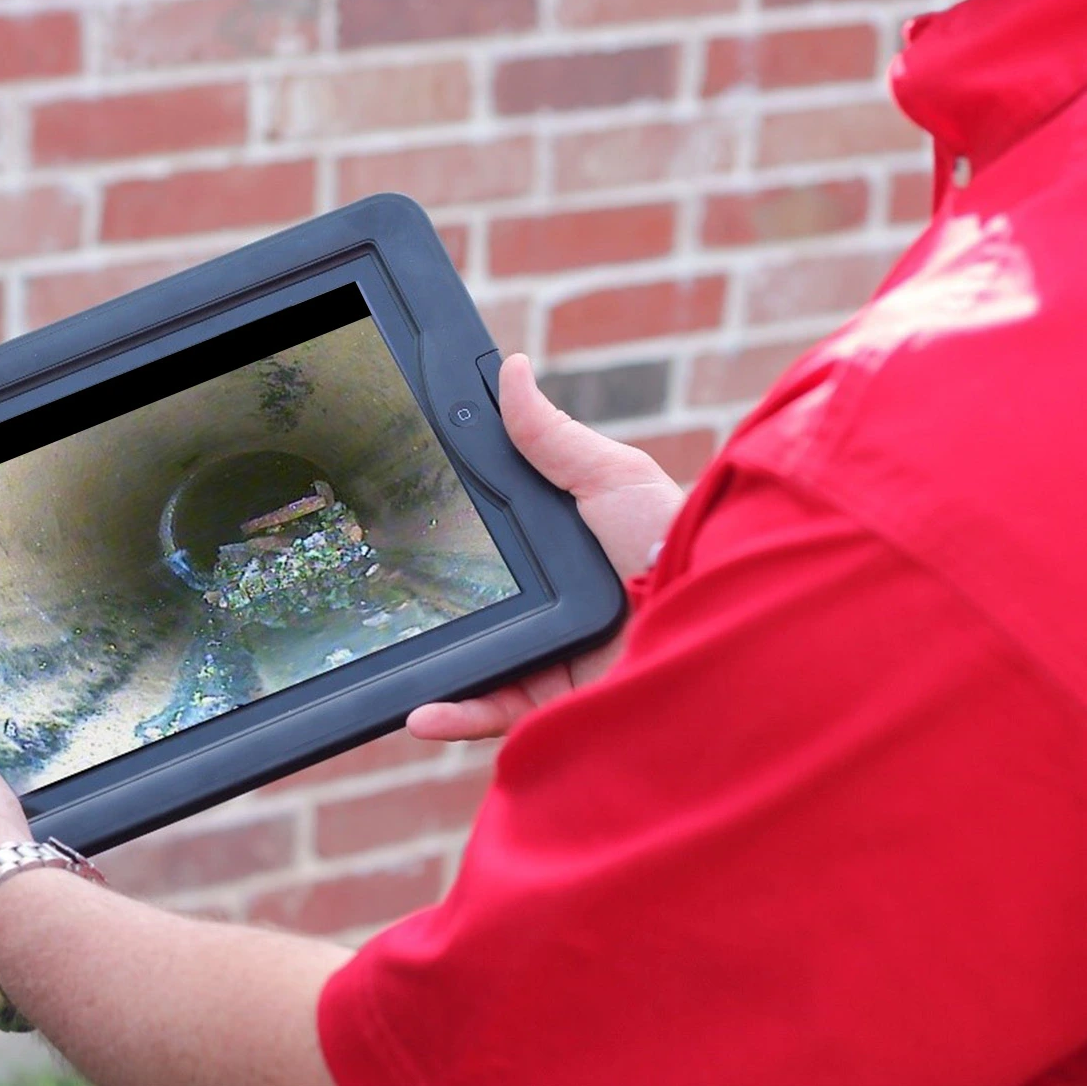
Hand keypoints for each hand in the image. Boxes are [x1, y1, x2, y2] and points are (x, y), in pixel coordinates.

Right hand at [405, 352, 684, 742]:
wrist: (714, 612)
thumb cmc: (669, 539)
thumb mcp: (607, 476)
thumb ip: (551, 436)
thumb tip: (511, 370)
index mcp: (555, 558)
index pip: (487, 550)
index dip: (442, 540)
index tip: (396, 525)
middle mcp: (546, 611)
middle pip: (471, 612)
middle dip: (422, 611)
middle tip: (372, 599)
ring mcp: (548, 660)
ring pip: (473, 669)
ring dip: (427, 672)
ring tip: (382, 662)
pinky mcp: (554, 705)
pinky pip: (494, 714)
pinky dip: (454, 715)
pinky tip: (420, 712)